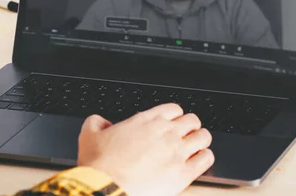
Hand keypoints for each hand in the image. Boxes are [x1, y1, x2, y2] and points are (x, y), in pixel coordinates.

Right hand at [78, 103, 213, 195]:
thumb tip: (100, 122)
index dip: (175, 116)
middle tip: (186, 136)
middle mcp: (165, 132)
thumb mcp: (89, 135)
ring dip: (200, 140)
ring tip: (196, 147)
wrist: (107, 189)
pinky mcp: (183, 173)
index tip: (173, 123)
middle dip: (190, 127)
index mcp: (146, 120)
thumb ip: (96, 123)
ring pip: (203, 136)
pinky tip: (199, 162)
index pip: (174, 109)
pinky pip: (206, 159)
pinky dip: (205, 158)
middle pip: (192, 120)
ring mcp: (177, 151)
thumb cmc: (100, 166)